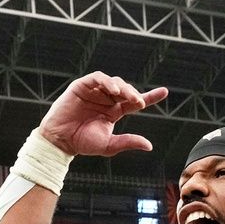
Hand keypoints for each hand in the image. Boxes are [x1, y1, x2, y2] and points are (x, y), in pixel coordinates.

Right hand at [38, 72, 168, 157]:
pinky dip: (107, 81)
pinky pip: (97, 78)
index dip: (150, 96)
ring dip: (123, 88)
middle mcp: (106, 99)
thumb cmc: (82, 143)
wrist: (61, 140)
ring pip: (114, 82)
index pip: (134, 101)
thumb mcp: (109, 145)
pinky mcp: (82, 86)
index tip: (164, 92)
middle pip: (126, 90)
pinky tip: (113, 90)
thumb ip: (127, 142)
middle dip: (134, 94)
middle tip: (139, 102)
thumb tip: (149, 145)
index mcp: (114, 111)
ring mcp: (94, 91)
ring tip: (128, 97)